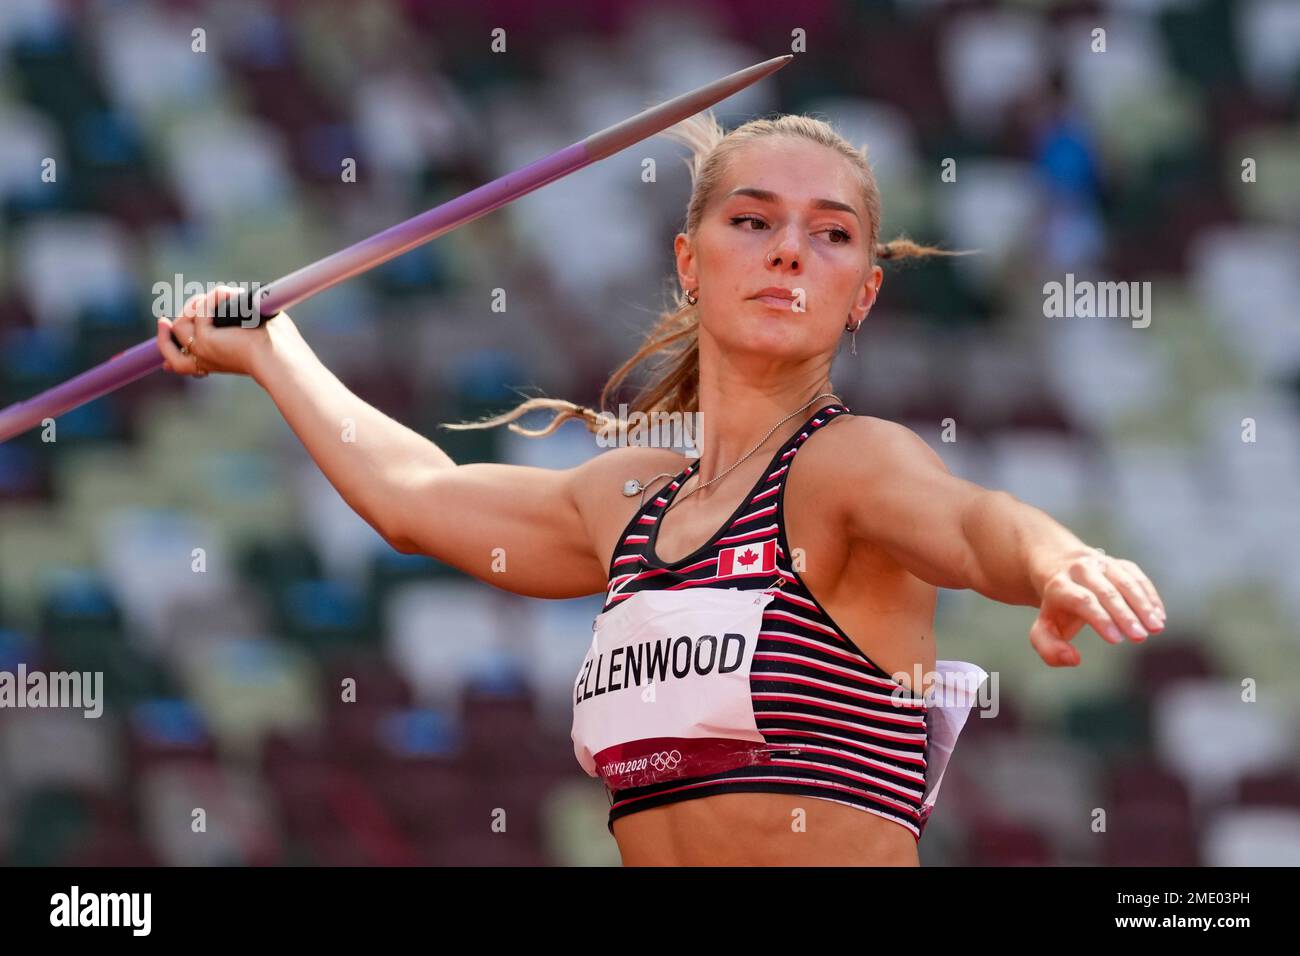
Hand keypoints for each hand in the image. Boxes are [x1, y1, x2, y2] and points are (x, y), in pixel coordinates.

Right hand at [156, 285, 292, 378]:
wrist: (281, 356)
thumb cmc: (279, 343)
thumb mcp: (254, 328)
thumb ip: (238, 315)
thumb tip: (227, 295)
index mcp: (217, 361)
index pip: (182, 361)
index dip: (168, 346)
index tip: (162, 325)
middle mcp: (206, 360)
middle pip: (172, 346)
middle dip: (179, 318)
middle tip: (200, 302)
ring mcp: (202, 352)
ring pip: (180, 326)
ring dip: (199, 304)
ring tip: (223, 297)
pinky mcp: (205, 341)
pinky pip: (201, 311)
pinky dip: (216, 297)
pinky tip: (233, 295)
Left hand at [1029, 549, 1166, 666]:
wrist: (1056, 566)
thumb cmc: (1055, 608)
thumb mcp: (1044, 628)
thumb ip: (1050, 648)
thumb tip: (1073, 659)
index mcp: (1058, 585)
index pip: (1082, 600)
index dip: (1100, 619)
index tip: (1117, 639)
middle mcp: (1079, 569)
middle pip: (1105, 591)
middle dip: (1124, 615)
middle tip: (1140, 637)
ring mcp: (1101, 563)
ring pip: (1124, 581)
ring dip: (1142, 604)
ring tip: (1156, 628)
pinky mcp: (1118, 564)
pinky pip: (1137, 576)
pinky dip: (1149, 595)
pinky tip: (1159, 616)